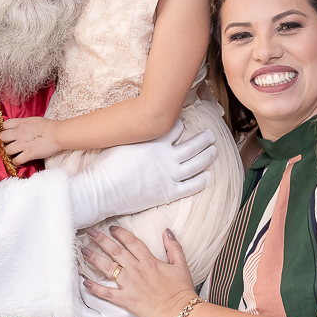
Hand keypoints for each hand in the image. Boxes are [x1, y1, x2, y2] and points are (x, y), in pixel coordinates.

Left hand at [1, 117, 60, 164]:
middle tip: (12, 143)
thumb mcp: (33, 120)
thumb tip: (18, 126)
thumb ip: (23, 123)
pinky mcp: (29, 154)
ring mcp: (23, 144)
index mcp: (21, 123)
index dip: (6, 130)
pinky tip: (20, 160)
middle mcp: (19, 133)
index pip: (5, 125)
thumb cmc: (49, 126)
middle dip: (6, 141)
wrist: (58, 134)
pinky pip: (16, 160)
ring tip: (16, 153)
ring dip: (11, 152)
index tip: (11, 133)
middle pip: (3, 137)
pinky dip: (16, 162)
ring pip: (7, 150)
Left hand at [49, 283, 160, 316]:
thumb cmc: (146, 296)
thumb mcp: (131, 285)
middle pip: (82, 316)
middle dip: (67, 312)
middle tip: (54, 308)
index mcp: (115, 305)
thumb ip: (112, 277)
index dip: (75, 289)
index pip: (89, 295)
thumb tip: (93, 266)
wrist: (167, 316)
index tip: (64, 284)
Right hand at [69, 120, 215, 228]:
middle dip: (204, 139)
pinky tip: (207, 176)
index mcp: (155, 142)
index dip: (180, 124)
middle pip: (193, 145)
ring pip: (196, 164)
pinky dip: (202, 180)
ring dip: (207, 156)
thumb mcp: (120, 140)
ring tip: (214, 151)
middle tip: (210, 135)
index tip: (183, 124)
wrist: (102, 190)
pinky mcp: (168, 193)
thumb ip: (136, 133)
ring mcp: (169, 175)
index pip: (175, 127)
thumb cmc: (106, 165)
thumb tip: (139, 124)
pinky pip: (191, 186)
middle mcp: (166, 157)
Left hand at [81, 225, 195, 316]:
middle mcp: (137, 270)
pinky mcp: (126, 300)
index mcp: (149, 261)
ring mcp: (130, 285)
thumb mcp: (181, 265)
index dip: (120, 233)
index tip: (110, 228)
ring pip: (108, 268)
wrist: (181, 313)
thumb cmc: (182, 291)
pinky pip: (107, 293)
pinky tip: (85, 282)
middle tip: (90, 232)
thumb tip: (167, 231)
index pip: (131, 241)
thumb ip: (174, 247)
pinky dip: (95, 288)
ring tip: (83, 251)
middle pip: (115, 251)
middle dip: (101, 239)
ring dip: (94, 258)